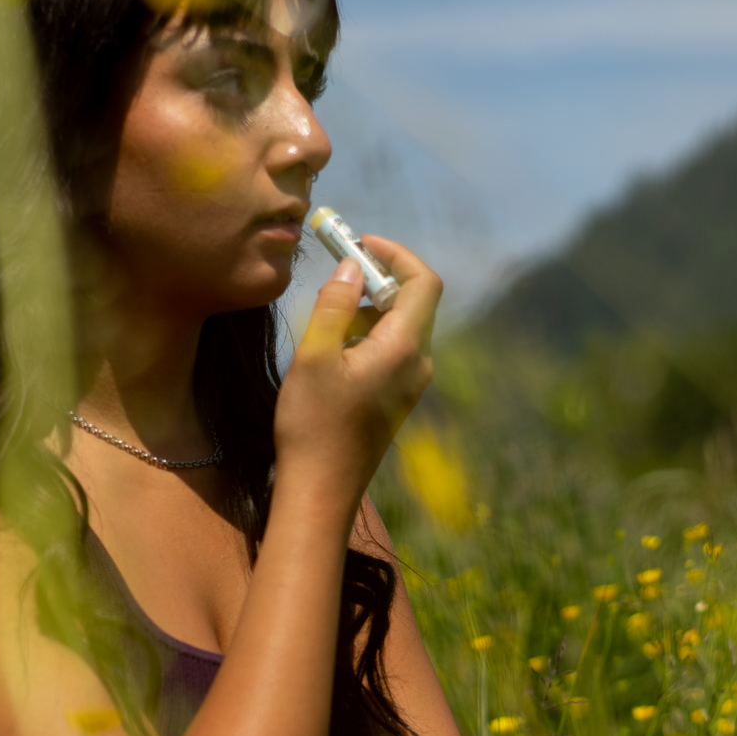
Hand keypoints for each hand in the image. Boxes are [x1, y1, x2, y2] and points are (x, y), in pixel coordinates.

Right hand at [274, 233, 441, 509]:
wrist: (320, 490)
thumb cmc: (313, 426)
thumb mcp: (314, 356)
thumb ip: (334, 304)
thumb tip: (351, 267)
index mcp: (405, 349)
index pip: (423, 282)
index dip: (395, 254)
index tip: (360, 245)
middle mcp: (418, 364)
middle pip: (414, 301)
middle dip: (379, 277)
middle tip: (337, 269)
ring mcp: (410, 384)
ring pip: (402, 325)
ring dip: (370, 306)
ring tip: (328, 311)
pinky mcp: (396, 398)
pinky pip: (393, 349)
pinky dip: (368, 332)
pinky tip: (334, 345)